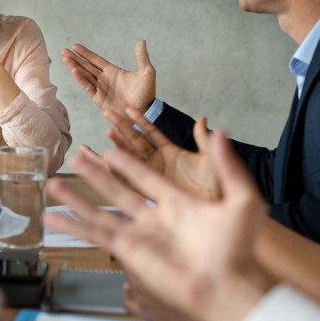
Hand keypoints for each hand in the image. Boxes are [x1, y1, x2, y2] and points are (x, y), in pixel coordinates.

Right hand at [45, 131, 275, 320]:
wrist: (228, 284)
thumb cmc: (239, 249)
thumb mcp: (242, 200)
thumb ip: (228, 166)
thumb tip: (222, 131)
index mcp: (178, 204)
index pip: (146, 178)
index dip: (128, 163)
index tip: (109, 149)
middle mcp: (154, 219)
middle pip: (117, 190)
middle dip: (96, 175)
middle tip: (77, 158)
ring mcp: (139, 235)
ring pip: (100, 211)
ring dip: (77, 198)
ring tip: (54, 183)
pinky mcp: (128, 250)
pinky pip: (95, 234)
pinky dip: (72, 226)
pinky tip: (52, 217)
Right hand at [63, 40, 156, 115]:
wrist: (144, 111)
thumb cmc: (147, 93)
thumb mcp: (146, 72)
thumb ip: (142, 57)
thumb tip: (141, 41)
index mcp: (113, 72)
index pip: (95, 60)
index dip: (85, 53)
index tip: (74, 46)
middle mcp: (105, 79)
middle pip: (86, 67)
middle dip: (75, 59)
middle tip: (64, 51)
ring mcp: (101, 89)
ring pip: (84, 76)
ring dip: (74, 67)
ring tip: (65, 59)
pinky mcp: (99, 99)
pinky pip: (87, 87)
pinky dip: (80, 79)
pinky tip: (74, 71)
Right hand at [102, 107, 217, 198]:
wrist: (213, 212)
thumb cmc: (216, 189)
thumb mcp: (210, 161)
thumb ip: (203, 140)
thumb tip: (203, 118)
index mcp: (171, 153)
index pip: (152, 133)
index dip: (140, 120)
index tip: (128, 108)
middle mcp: (158, 163)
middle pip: (135, 142)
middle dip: (121, 128)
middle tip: (107, 112)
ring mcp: (151, 178)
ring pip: (127, 160)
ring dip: (114, 149)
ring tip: (103, 136)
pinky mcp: (146, 194)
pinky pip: (125, 181)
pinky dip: (112, 172)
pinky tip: (103, 164)